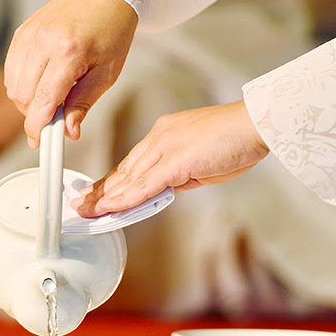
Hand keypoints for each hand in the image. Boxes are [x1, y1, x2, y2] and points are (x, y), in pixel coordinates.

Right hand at [4, 0, 137, 146]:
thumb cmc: (111, 30)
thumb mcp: (107, 72)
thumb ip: (83, 102)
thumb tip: (69, 131)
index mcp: (68, 52)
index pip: (43, 100)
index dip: (37, 127)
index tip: (38, 142)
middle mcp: (42, 42)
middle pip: (23, 96)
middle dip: (35, 114)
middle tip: (55, 115)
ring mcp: (28, 35)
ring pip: (13, 85)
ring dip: (28, 100)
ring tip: (52, 95)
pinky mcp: (21, 32)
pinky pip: (10, 69)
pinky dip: (21, 83)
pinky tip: (41, 81)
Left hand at [72, 101, 268, 216]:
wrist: (255, 124)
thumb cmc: (237, 140)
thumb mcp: (202, 162)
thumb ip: (180, 175)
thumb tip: (164, 191)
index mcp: (165, 134)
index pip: (132, 163)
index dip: (113, 182)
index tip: (98, 194)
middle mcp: (160, 137)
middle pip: (124, 170)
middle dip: (101, 190)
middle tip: (81, 204)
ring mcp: (166, 147)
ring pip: (129, 178)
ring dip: (106, 198)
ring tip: (87, 211)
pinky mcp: (175, 160)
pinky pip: (144, 184)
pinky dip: (125, 198)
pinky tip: (111, 209)